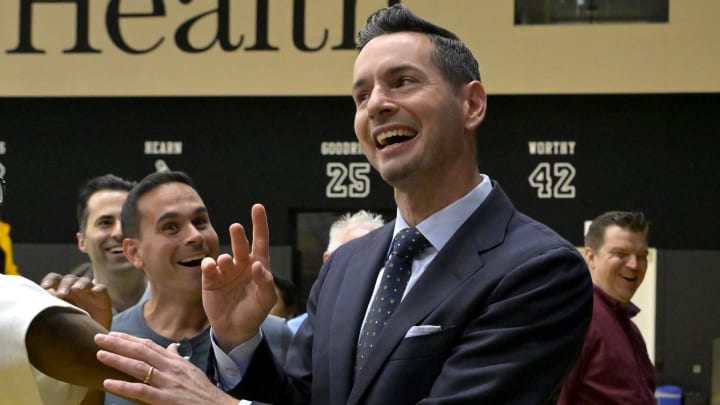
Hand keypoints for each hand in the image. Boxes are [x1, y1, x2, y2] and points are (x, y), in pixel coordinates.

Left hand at [41, 272, 111, 328]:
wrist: (89, 338)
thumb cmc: (69, 329)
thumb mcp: (56, 319)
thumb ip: (48, 310)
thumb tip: (35, 303)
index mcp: (62, 291)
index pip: (55, 279)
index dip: (50, 280)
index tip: (45, 288)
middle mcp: (75, 289)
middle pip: (69, 279)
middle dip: (64, 285)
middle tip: (61, 294)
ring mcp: (89, 293)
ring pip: (84, 281)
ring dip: (80, 284)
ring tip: (76, 289)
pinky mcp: (102, 298)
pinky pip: (101, 288)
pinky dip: (98, 288)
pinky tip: (94, 291)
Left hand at [95, 332, 237, 404]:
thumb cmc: (203, 390)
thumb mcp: (191, 370)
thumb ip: (177, 358)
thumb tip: (171, 347)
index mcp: (175, 361)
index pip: (148, 345)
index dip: (130, 339)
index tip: (113, 333)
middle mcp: (170, 368)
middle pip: (140, 351)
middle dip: (119, 343)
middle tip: (99, 337)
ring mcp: (167, 383)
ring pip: (139, 367)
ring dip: (118, 359)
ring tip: (100, 354)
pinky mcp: (165, 399)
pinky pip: (141, 391)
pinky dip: (123, 386)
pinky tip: (108, 382)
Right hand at [201, 204, 276, 350]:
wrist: (235, 329)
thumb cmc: (254, 312)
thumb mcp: (266, 299)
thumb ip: (265, 282)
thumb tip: (257, 265)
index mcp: (258, 265)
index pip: (260, 241)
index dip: (259, 224)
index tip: (257, 207)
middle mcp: (241, 265)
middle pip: (241, 245)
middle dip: (238, 236)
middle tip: (236, 228)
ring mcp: (225, 271)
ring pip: (224, 257)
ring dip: (225, 258)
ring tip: (226, 262)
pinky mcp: (211, 280)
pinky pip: (209, 267)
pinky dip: (209, 266)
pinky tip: (211, 267)